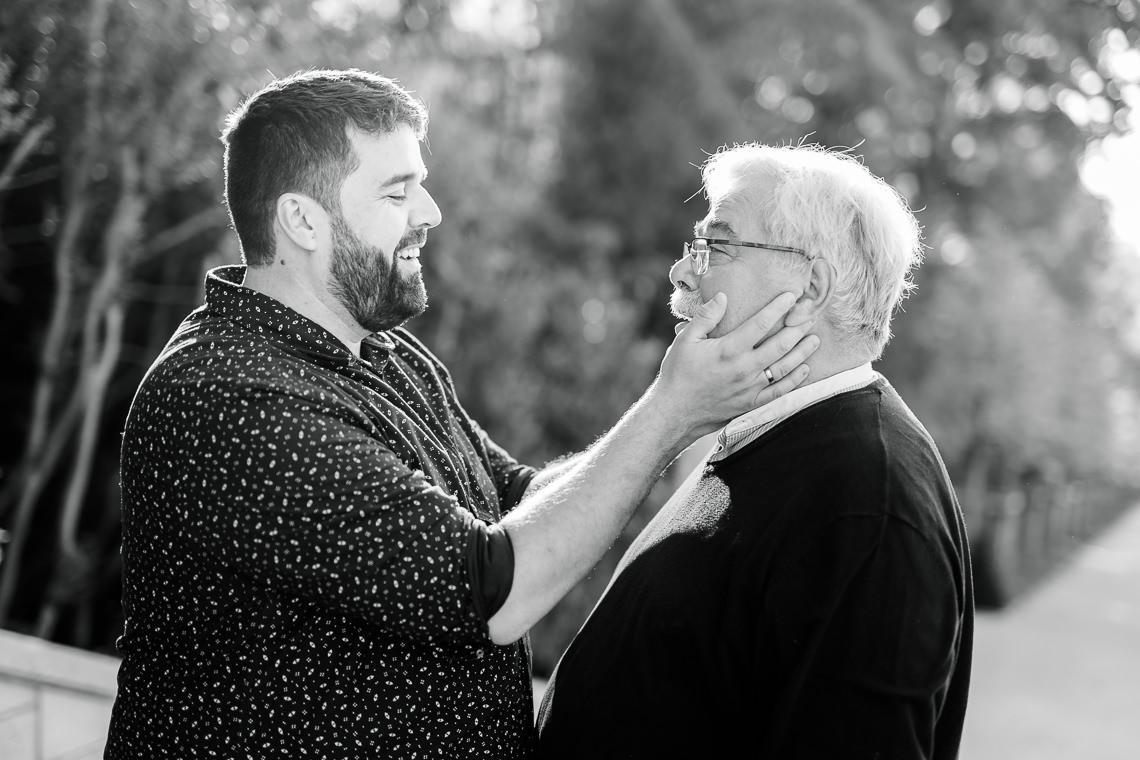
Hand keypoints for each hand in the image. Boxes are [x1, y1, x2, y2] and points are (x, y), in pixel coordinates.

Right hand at [654, 291, 818, 440]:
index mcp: (728, 349)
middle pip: (780, 345)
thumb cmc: (678, 374)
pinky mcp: (751, 403)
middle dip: (797, 328)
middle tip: (809, 316)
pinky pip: (779, 391)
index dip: (778, 308)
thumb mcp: (685, 340)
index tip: (791, 297)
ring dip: (802, 352)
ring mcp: (750, 388)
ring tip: (814, 339)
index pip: (760, 323)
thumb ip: (706, 317)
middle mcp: (744, 368)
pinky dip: (795, 380)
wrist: (676, 411)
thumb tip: (723, 297)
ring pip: (785, 367)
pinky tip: (804, 368)